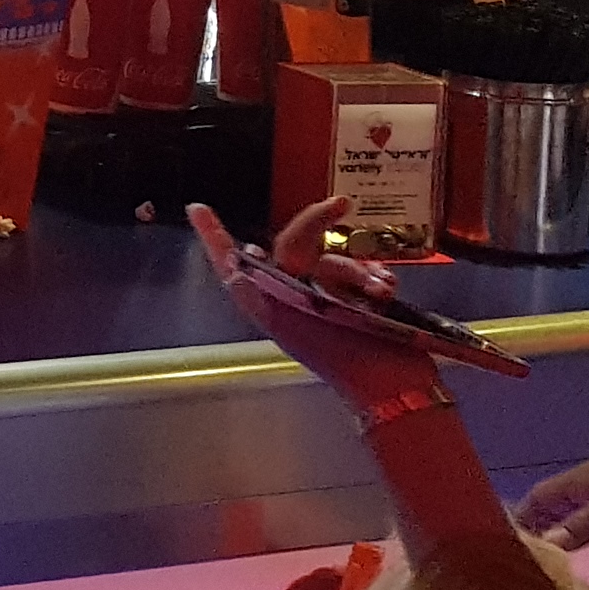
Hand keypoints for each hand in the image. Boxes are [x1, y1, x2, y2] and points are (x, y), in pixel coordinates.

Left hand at [187, 194, 437, 418]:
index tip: (198, 209)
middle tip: (340, 204)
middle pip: (297, 243)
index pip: (236, 262)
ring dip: (358, 269)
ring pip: (336, 258)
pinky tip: (385, 289)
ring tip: (377, 290)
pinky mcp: (361, 300)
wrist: (390, 385)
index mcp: (271, 300)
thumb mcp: (291, 327)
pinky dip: (376, 276)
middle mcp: (294, 294)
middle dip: (318, 223)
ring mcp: (329, 296)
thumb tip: (232, 269)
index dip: (215, 237)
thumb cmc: (339, 360)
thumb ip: (259, 297)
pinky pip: (364, 271)